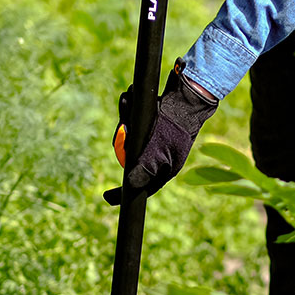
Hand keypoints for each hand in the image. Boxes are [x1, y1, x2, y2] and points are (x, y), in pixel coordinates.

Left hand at [104, 61, 218, 204]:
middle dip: (122, 138)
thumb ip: (145, 170)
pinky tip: (128, 97)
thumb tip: (131, 186)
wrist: (188, 98)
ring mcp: (154, 138)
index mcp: (164, 169)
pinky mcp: (152, 122)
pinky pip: (133, 118)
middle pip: (129, 156)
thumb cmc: (175, 129)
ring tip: (127, 102)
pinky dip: (129, 108)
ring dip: (125, 118)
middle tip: (122, 126)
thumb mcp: (159, 153)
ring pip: (129, 134)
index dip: (124, 193)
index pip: (142, 186)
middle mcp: (158, 156)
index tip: (107, 197)